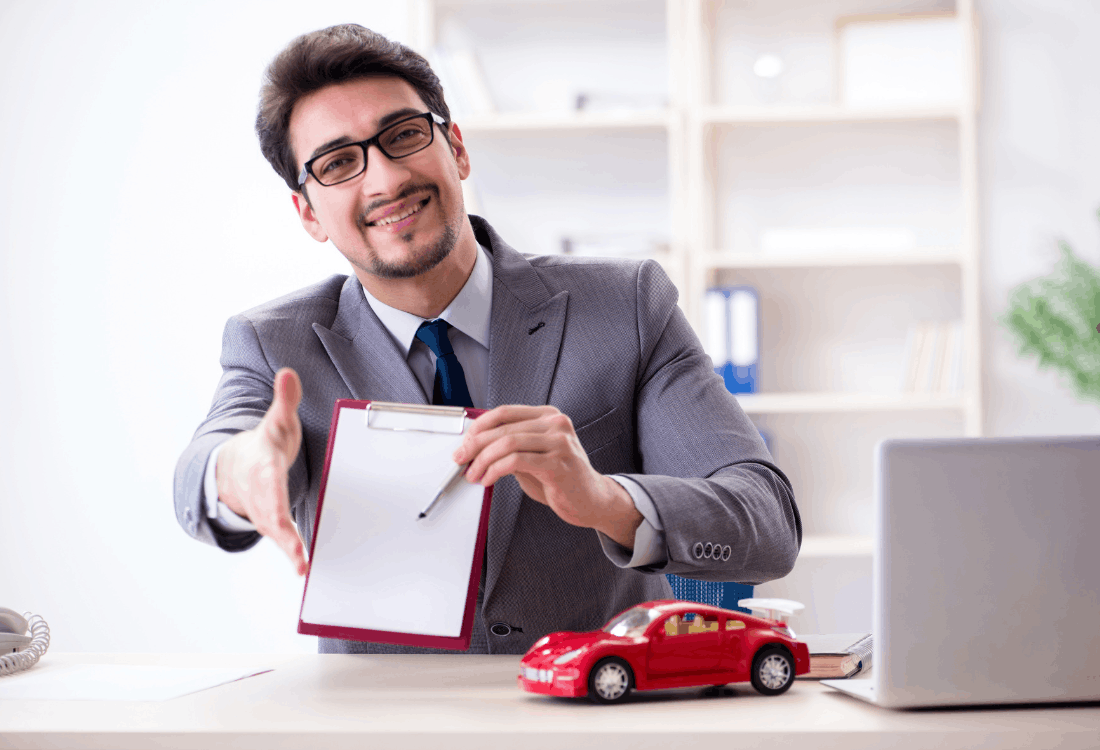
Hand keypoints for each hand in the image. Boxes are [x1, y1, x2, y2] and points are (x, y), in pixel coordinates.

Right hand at [215, 367, 307, 575]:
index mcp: (263, 466)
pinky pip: (282, 539)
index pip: (268, 480)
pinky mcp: (272, 522)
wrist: (235, 468)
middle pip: (270, 513)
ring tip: (302, 565)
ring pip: (274, 531)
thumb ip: (284, 400)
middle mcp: (261, 492)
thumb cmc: (264, 445)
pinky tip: (304, 568)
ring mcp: (264, 510)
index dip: (272, 493)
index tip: (279, 506)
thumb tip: (288, 373)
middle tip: (296, 552)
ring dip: (287, 549)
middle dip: (281, 532)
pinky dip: (291, 553)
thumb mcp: (276, 421)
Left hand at [453, 405, 641, 547]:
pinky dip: (495, 470)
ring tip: (474, 474)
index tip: (465, 441)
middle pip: (503, 427)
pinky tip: (488, 480)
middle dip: (475, 444)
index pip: (505, 412)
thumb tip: (476, 445)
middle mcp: (556, 424)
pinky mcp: (558, 463)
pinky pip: (516, 461)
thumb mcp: (533, 456)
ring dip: (483, 460)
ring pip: (507, 443)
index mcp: (548, 416)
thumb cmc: (561, 478)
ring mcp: (560, 442)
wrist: (592, 500)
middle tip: (461, 458)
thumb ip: (511, 447)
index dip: (480, 426)